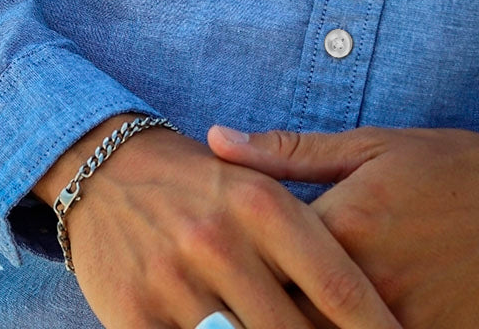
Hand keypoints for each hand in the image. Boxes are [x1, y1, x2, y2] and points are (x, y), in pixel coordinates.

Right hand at [32, 113, 401, 328]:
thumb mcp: (255, 181)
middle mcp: (221, 241)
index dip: (377, 328)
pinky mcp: (136, 316)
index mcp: (262, 202)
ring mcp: (176, 282)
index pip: (338, 286)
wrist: (101, 165)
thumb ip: (307, 223)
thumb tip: (376, 270)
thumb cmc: (194, 179)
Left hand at [206, 123, 478, 328]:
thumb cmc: (445, 166)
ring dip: (293, 326)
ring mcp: (402, 320)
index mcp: (346, 222)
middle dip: (256, 307)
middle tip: (226, 301)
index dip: (230, 267)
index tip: (206, 264)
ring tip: (267, 313)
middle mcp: (369, 278)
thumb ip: (286, 152)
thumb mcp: (368, 146)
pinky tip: (326, 323)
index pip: (262, 259)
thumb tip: (216, 140)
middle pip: (286, 312)